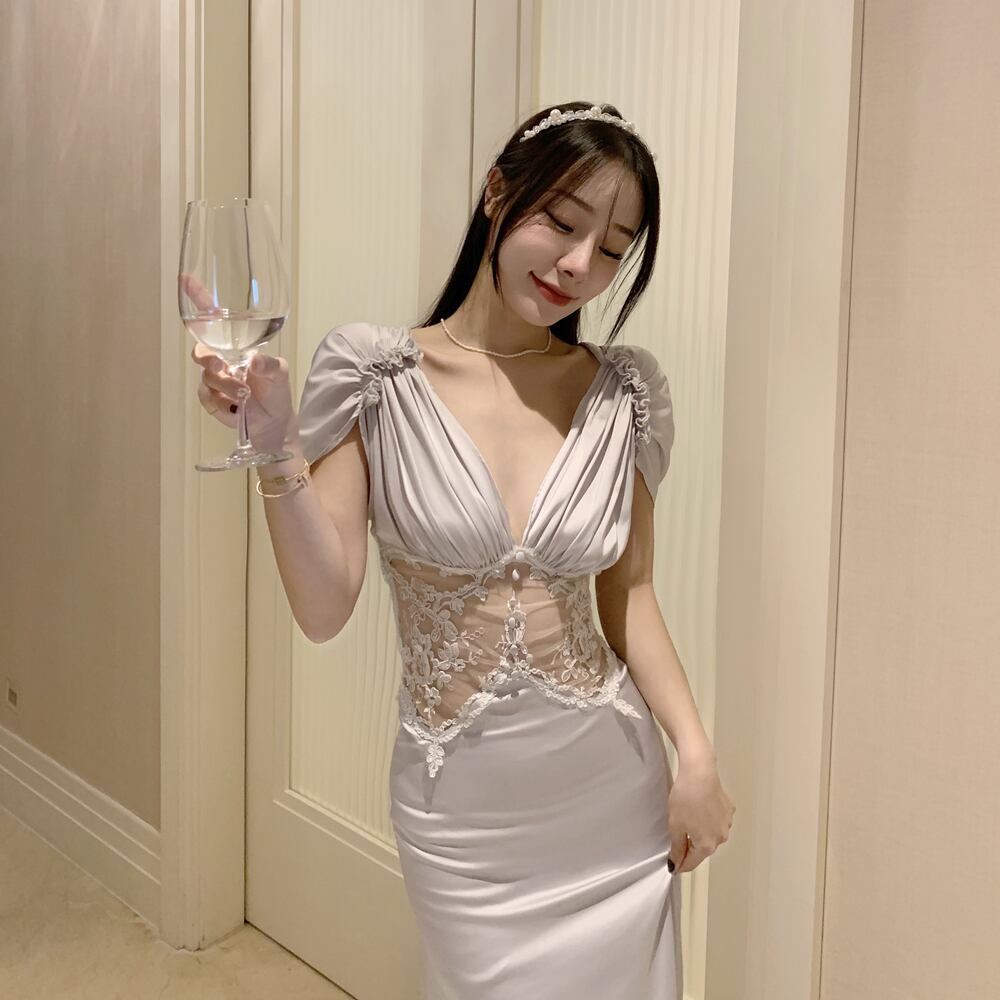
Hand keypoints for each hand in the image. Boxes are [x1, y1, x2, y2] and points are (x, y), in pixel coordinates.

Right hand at [182, 272, 296, 454]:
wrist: (273, 423)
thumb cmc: (276, 392)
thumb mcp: (280, 375)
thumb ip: (269, 366)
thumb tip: (254, 360)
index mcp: (237, 345)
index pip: (214, 318)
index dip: (199, 299)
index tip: (186, 280)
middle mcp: (222, 358)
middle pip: (201, 348)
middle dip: (206, 357)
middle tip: (219, 366)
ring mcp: (214, 378)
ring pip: (207, 376)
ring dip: (226, 386)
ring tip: (244, 395)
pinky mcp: (210, 398)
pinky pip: (206, 396)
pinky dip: (222, 402)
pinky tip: (235, 407)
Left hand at [666, 754, 734, 873]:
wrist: (699, 774)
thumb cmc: (686, 798)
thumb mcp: (675, 826)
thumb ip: (676, 848)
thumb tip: (675, 863)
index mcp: (707, 845)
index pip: (691, 863)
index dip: (680, 865)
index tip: (673, 865)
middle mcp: (721, 837)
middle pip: (702, 849)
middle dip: (690, 846)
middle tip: (678, 834)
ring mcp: (727, 823)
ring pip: (711, 834)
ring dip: (701, 831)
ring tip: (689, 815)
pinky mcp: (730, 810)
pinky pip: (717, 820)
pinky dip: (709, 818)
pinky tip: (700, 807)